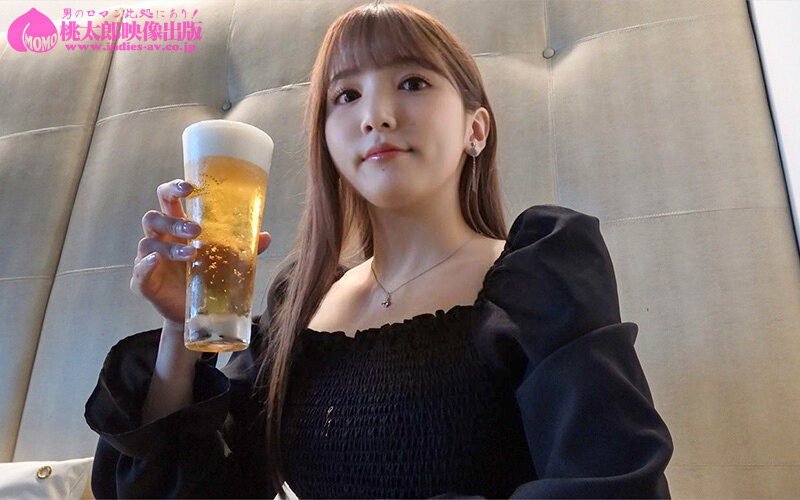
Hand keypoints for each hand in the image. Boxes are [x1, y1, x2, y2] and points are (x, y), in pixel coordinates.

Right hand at [130, 178, 271, 325]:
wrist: (200, 311)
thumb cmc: (209, 275)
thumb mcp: (227, 259)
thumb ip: (244, 247)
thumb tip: (266, 236)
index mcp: (177, 226)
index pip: (168, 198)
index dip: (173, 189)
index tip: (190, 188)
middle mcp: (160, 238)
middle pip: (154, 217)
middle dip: (173, 221)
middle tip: (196, 230)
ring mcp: (149, 259)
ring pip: (148, 243)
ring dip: (169, 246)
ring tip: (191, 253)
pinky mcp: (144, 282)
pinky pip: (139, 271)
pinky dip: (146, 265)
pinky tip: (156, 262)